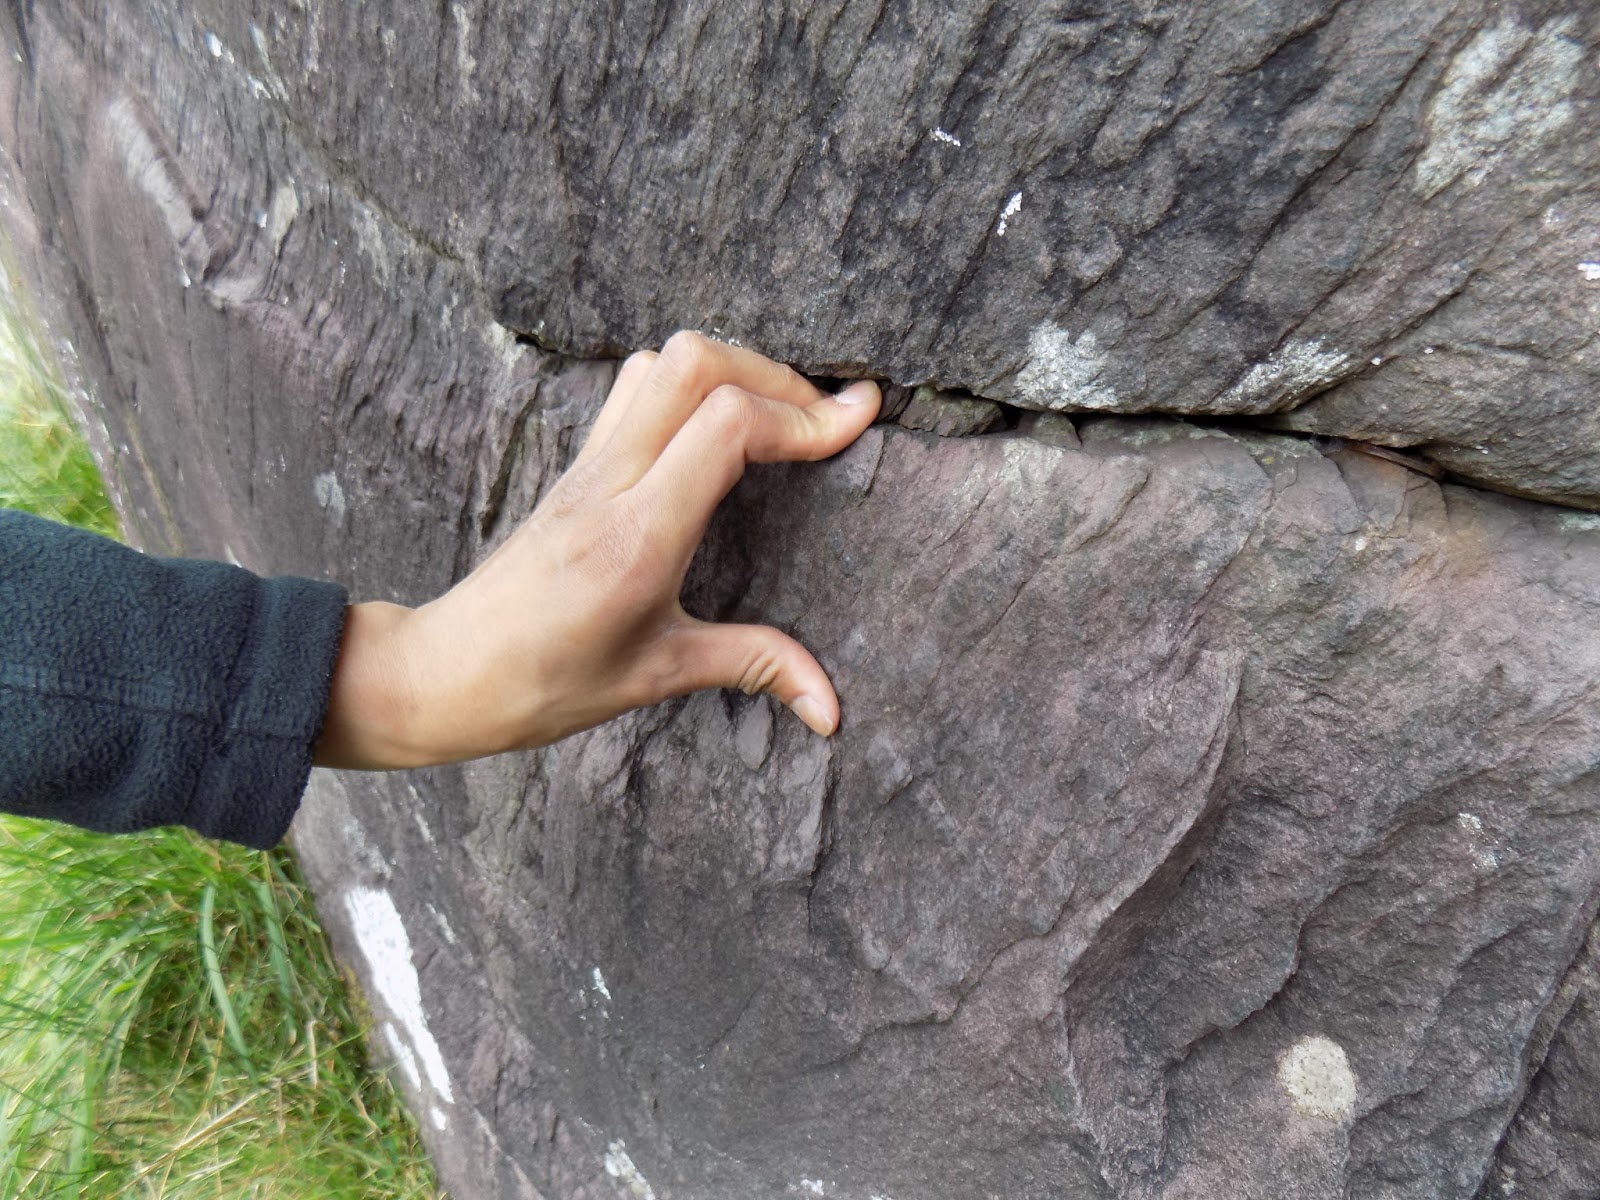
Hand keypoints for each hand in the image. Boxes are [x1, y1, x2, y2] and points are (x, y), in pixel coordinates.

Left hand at [314, 332, 880, 769]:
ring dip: (732, 369)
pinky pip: (635, 389)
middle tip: (824, 418)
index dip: (803, 416)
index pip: (727, 425)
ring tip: (778, 415)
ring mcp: (587, 466)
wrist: (443, 672)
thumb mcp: (656, 678)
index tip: (858, 422)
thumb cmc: (541, 683)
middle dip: (777, 376)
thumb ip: (752, 666)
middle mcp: (610, 481)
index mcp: (637, 535)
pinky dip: (692, 383)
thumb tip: (831, 707)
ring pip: (662, 363)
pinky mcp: (576, 466)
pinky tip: (717, 429)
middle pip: (696, 362)